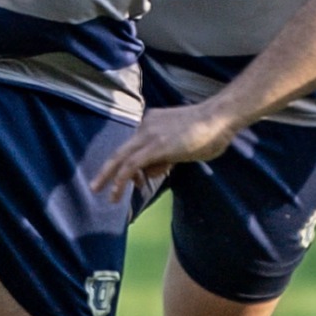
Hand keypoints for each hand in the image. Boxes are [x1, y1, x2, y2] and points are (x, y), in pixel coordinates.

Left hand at [93, 100, 240, 202]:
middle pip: (120, 151)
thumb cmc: (211, 130)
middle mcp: (146, 125)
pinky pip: (131, 165)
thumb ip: (169, 153)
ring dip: (112, 180)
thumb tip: (159, 166)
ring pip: (121, 159)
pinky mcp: (154, 146)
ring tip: (111, 198)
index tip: (139, 182)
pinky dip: (120, 180)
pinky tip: (116, 193)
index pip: (135, 146)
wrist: (219, 117)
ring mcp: (149, 134)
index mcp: (153, 121)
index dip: (131, 167)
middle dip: (107, 171)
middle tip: (95, 186)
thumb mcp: (184, 143)